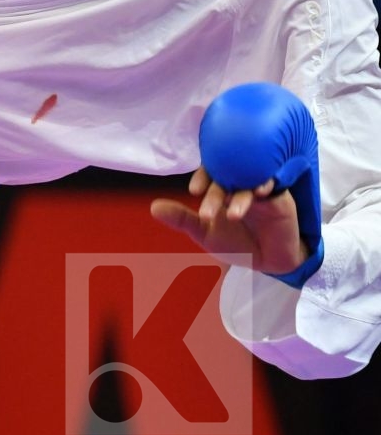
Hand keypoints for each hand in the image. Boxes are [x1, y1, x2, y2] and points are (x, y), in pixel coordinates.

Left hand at [150, 169, 310, 275]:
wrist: (268, 261)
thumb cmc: (236, 243)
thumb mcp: (204, 233)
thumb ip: (182, 219)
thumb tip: (153, 207)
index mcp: (220, 187)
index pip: (209, 173)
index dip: (201, 177)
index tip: (193, 190)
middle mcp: (239, 184)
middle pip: (227, 176)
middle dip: (217, 191)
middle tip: (208, 211)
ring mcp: (259, 188)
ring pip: (248, 181)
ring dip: (240, 196)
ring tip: (233, 216)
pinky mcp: (280, 196)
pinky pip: (274, 183)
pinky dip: (266, 185)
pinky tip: (261, 194)